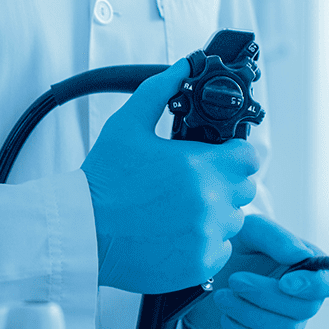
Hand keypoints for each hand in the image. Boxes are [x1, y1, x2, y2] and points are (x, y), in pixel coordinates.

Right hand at [82, 59, 259, 293]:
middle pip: (243, 189)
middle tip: (187, 184)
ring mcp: (206, 236)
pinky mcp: (198, 264)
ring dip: (213, 215)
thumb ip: (160, 89)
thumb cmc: (101, 181)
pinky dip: (201, 244)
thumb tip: (184, 65)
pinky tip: (171, 234)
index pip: (249, 158)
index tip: (213, 159)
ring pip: (232, 221)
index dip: (232, 155)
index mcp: (199, 167)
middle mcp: (209, 203)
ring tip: (175, 211)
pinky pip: (219, 250)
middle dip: (221, 183)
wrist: (79, 230)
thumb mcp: (127, 125)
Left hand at [183, 215, 328, 328]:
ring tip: (222, 295)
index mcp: (309, 269)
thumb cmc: (234, 248)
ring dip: (247, 312)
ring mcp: (289, 326)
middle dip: (264, 295)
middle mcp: (304, 300)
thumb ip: (275, 237)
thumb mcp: (249, 230)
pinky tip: (226, 317)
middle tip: (234, 280)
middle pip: (304, 309)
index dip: (317, 286)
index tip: (285, 281)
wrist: (203, 275)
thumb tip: (300, 255)